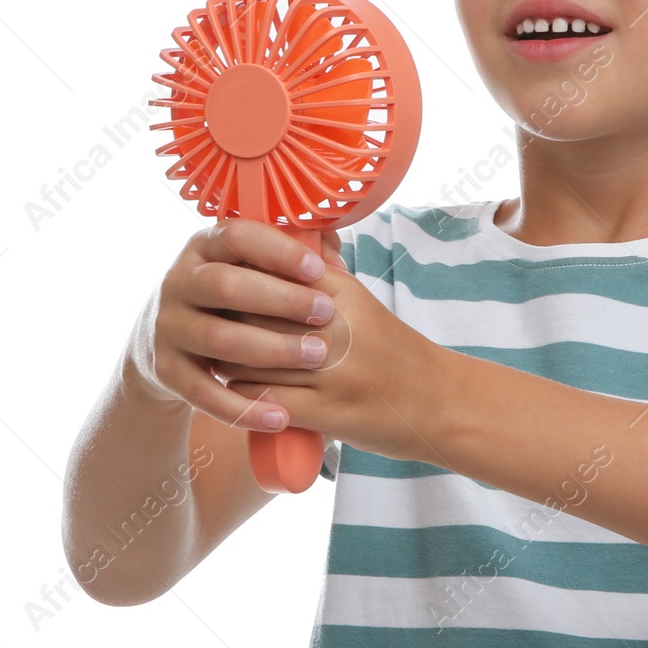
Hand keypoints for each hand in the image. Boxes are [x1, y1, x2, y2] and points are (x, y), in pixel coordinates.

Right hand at [126, 218, 350, 431]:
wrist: (160, 343)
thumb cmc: (227, 300)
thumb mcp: (244, 269)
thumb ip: (286, 257)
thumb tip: (332, 247)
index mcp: (203, 248)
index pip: (237, 236)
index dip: (278, 250)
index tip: (317, 269)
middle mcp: (178, 282)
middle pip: (224, 285)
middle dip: (280, 300)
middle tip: (327, 313)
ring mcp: (168, 326)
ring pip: (217, 338)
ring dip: (270, 349)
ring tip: (316, 357)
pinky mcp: (165, 369)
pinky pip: (204, 392)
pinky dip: (243, 408)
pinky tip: (279, 415)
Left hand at [221, 237, 452, 468]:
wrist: (440, 403)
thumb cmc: (397, 354)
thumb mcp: (366, 305)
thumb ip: (331, 274)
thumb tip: (303, 236)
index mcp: (345, 295)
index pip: (275, 273)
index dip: (240, 277)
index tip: (220, 281)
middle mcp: (339, 327)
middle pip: (257, 312)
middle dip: (226, 318)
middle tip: (207, 321)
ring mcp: (334, 371)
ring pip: (254, 358)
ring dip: (227, 360)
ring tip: (215, 357)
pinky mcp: (329, 411)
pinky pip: (267, 400)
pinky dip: (243, 397)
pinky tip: (234, 393)